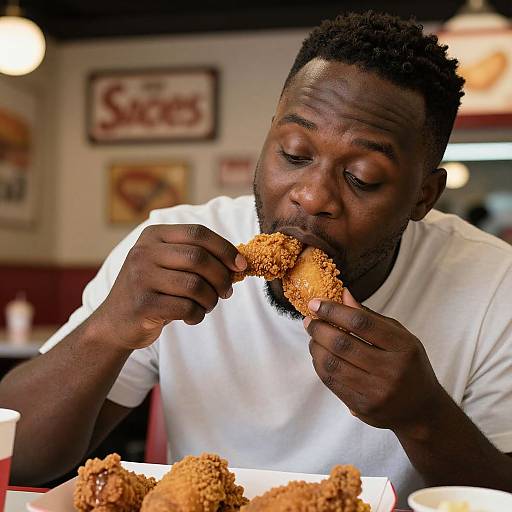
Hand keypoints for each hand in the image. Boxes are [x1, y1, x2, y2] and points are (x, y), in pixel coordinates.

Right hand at [91, 224, 246, 349]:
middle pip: (199, 258)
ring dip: (211, 299)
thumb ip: (196, 257)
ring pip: (195, 285)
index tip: (240, 265)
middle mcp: (144, 252)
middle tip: (226, 291)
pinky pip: (186, 307)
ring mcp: (141, 277)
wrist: (115, 322)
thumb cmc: (153, 290)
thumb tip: (239, 262)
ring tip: (208, 305)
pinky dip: (197, 314)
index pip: (198, 233)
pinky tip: (192, 316)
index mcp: (153, 235)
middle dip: (221, 277)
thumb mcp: (167, 264)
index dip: (225, 248)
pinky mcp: (143, 304)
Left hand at [304, 288, 443, 433]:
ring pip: (332, 364)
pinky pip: (331, 382)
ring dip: (315, 347)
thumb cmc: (409, 366)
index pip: (361, 322)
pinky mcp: (363, 407)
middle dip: (319, 328)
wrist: (422, 410)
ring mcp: (376, 392)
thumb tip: (343, 294)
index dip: (334, 310)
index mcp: (403, 347)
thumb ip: (370, 317)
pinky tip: (319, 355)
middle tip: (310, 321)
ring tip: (313, 337)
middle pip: (343, 344)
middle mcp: (391, 370)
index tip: (316, 303)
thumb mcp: (400, 337)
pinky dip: (319, 364)